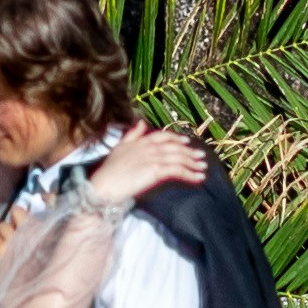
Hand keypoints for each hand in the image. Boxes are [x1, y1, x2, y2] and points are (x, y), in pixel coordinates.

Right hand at [92, 124, 211, 205]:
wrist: (104, 185)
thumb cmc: (109, 171)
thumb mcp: (119, 147)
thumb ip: (132, 134)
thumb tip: (141, 122)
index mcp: (141, 141)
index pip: (163, 136)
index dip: (177, 138)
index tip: (187, 142)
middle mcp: (149, 147)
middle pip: (175, 147)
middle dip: (190, 152)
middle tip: (202, 157)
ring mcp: (154, 158)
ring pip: (179, 158)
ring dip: (193, 163)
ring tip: (203, 168)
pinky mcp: (156, 171)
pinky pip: (178, 171)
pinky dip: (190, 174)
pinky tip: (198, 179)